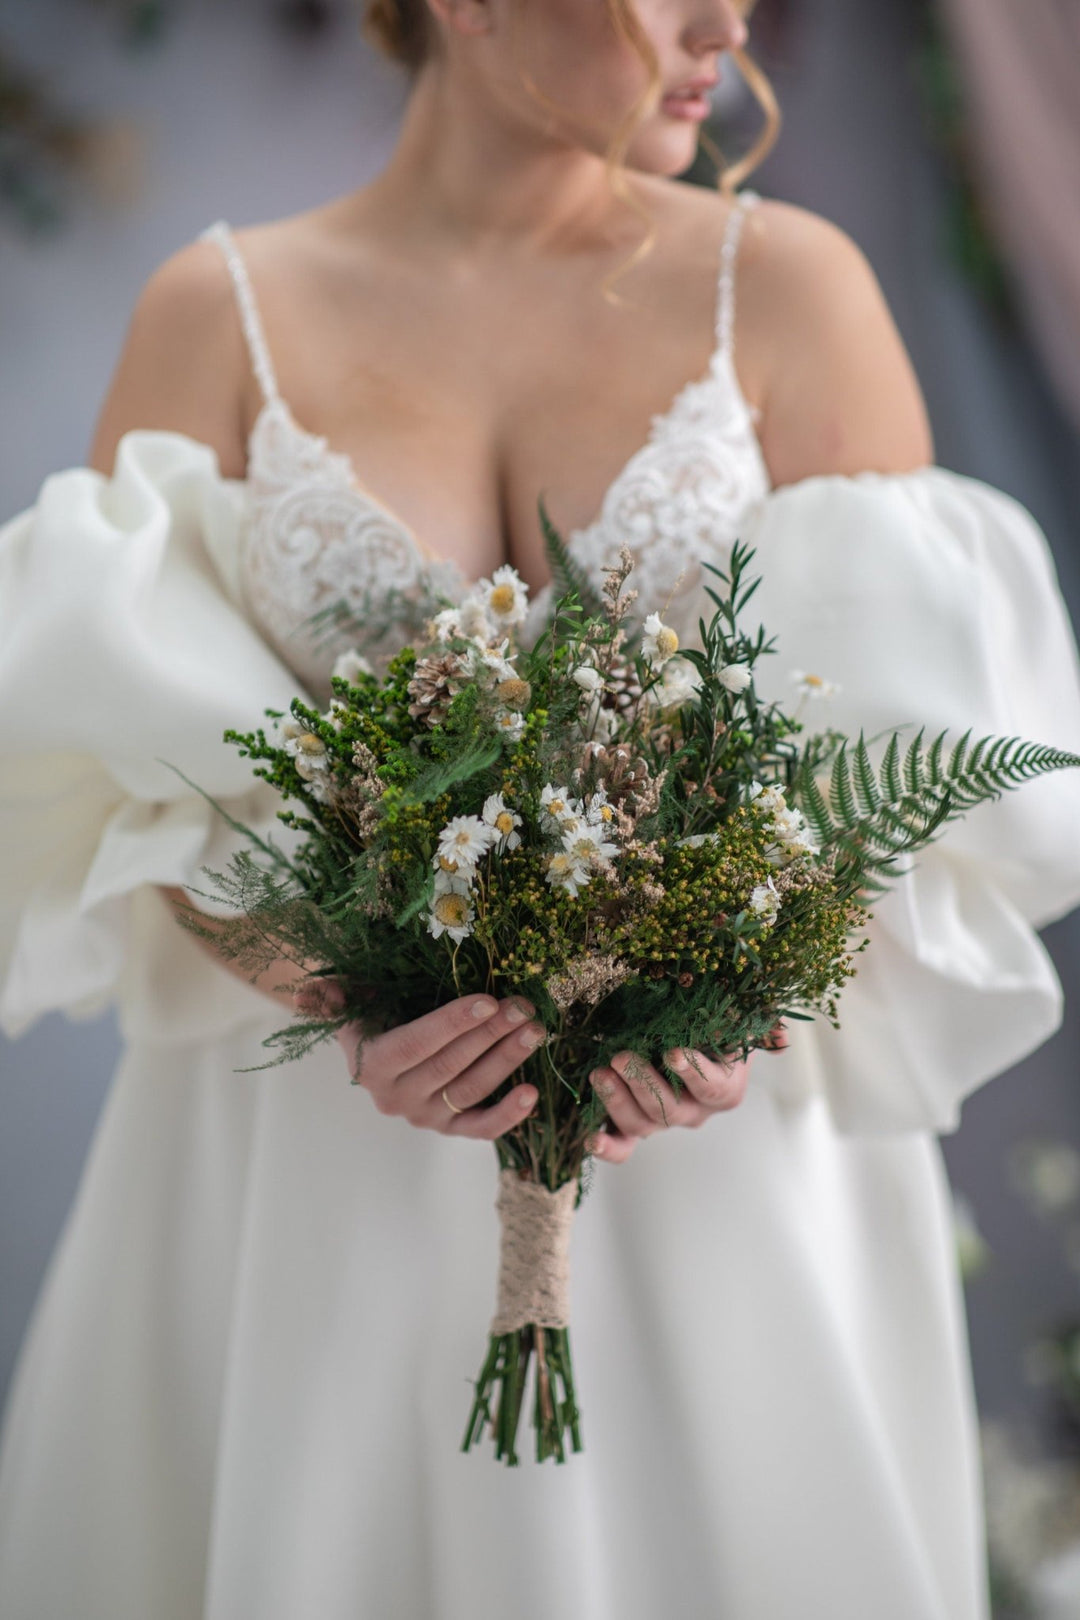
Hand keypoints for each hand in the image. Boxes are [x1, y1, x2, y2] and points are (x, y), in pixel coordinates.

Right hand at [294, 977, 544, 1139]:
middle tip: (522, 1008)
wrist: (376, 1042)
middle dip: (490, 1034)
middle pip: (450, 1065)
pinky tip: (533, 1093)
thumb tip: (309, 993)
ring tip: (533, 1031)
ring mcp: (424, 1117)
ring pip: (470, 1089)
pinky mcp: (449, 1128)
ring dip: (506, 1060)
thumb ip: (330, 995)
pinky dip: (508, 1115)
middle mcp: (395, 1099)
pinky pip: (480, 1128)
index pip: (416, 1044)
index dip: (451, 1023)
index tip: (487, 1000)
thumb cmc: (368, 1010)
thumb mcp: (347, 996)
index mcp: (370, 1066)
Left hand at [588, 1021, 789, 1163]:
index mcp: (723, 1090)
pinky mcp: (632, 1126)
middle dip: (644, 1084)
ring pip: (642, 1125)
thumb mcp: (738, 1019)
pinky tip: (590, 1139)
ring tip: (600, 1073)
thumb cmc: (711, 1025)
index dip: (694, 1073)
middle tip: (621, 1057)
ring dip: (618, 1101)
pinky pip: (622, 1147)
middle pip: (670, 1110)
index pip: (713, 1088)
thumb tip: (781, 1040)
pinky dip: (607, 1147)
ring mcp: (661, 1121)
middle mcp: (693, 1112)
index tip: (672, 1052)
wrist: (676, 1035)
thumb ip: (761, 1025)